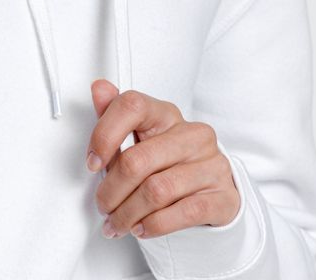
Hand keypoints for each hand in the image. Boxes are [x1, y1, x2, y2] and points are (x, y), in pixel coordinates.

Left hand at [86, 79, 240, 238]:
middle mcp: (191, 135)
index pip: (132, 106)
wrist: (212, 192)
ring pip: (156, 190)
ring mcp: (210, 164)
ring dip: (128, 214)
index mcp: (166, 114)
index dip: (105, 134)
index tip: (92, 162)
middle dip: (111, 190)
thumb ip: (116, 117)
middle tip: (103, 205)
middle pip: (138, 160)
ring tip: (117, 223)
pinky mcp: (223, 195)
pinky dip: (154, 225)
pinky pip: (182, 212)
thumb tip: (99, 88)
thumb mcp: (141, 139)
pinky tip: (141, 228)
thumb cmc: (171, 163)